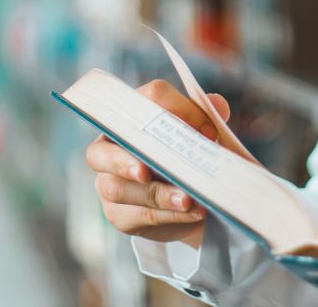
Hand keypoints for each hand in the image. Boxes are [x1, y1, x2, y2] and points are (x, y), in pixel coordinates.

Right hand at [85, 79, 230, 241]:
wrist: (190, 200)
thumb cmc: (188, 156)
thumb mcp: (198, 133)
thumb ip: (205, 116)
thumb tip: (217, 105)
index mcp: (129, 117)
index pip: (144, 102)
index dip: (177, 111)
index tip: (208, 131)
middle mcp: (109, 148)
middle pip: (100, 151)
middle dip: (125, 161)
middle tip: (146, 172)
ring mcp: (108, 183)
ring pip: (118, 189)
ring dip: (156, 195)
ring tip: (186, 199)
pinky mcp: (118, 215)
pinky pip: (138, 215)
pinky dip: (168, 214)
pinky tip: (191, 211)